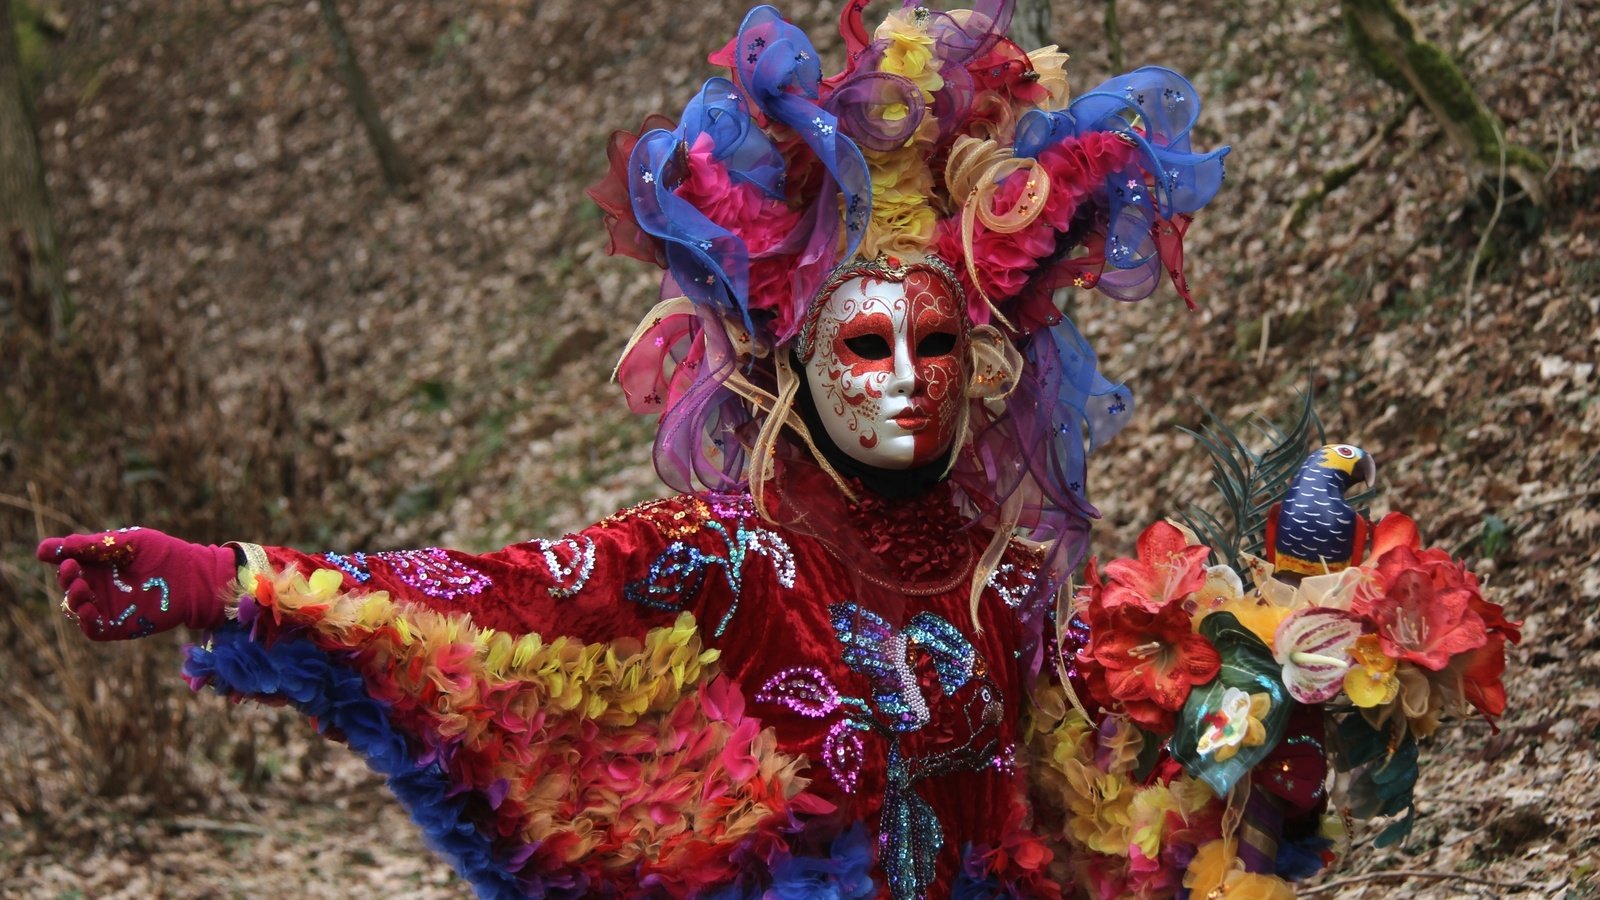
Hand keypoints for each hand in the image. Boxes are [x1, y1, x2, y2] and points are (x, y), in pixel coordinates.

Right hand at [36, 528, 237, 639]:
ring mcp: (106, 606)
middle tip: (71, 567)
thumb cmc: (165, 554)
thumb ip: (96, 545)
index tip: (45, 552)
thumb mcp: (130, 543)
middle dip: (64, 575)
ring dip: (71, 597)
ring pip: (74, 607)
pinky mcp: (116, 626)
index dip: (55, 555)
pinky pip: (91, 628)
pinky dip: (84, 620)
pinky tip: (88, 606)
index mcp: (99, 562)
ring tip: (80, 584)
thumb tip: (56, 546)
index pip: (68, 559)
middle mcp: (98, 585)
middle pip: (67, 583)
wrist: (195, 577)